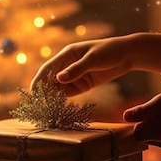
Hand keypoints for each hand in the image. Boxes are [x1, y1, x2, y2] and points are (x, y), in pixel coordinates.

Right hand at [31, 33, 160, 96]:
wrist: (128, 55)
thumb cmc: (110, 51)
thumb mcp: (93, 59)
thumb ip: (76, 69)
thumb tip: (59, 78)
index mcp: (67, 54)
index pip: (48, 68)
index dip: (39, 80)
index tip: (33, 93)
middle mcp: (68, 65)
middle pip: (51, 79)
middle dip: (44, 92)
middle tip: (38, 106)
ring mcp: (75, 75)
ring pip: (59, 88)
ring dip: (52, 98)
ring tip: (47, 110)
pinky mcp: (83, 84)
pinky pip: (69, 93)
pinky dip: (63, 100)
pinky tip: (59, 108)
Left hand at [123, 86, 160, 150]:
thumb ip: (143, 110)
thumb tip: (125, 117)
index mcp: (155, 133)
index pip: (134, 133)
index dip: (136, 122)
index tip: (143, 111)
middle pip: (144, 134)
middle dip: (147, 122)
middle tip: (160, 108)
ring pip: (155, 135)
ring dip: (157, 124)